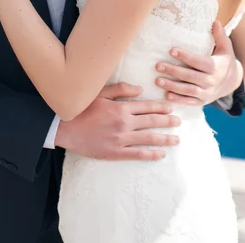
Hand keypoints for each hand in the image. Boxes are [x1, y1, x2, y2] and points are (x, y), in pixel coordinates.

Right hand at [55, 82, 180, 160]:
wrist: (65, 128)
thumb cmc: (81, 108)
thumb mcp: (100, 93)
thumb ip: (121, 90)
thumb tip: (140, 89)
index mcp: (121, 108)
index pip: (147, 106)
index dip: (161, 106)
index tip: (171, 107)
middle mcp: (124, 124)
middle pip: (151, 121)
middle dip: (167, 121)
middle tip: (179, 121)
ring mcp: (121, 140)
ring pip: (148, 139)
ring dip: (164, 138)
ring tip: (176, 139)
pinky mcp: (115, 153)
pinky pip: (137, 154)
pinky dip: (151, 154)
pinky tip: (161, 154)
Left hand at [155, 21, 241, 105]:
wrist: (231, 81)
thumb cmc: (224, 60)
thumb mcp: (226, 48)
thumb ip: (220, 35)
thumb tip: (215, 21)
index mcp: (216, 67)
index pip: (199, 62)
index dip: (186, 56)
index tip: (171, 50)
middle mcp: (211, 81)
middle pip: (190, 77)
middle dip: (173, 71)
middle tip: (158, 65)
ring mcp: (206, 93)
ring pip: (188, 90)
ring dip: (172, 86)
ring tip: (157, 80)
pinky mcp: (202, 101)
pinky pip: (189, 101)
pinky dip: (178, 100)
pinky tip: (166, 95)